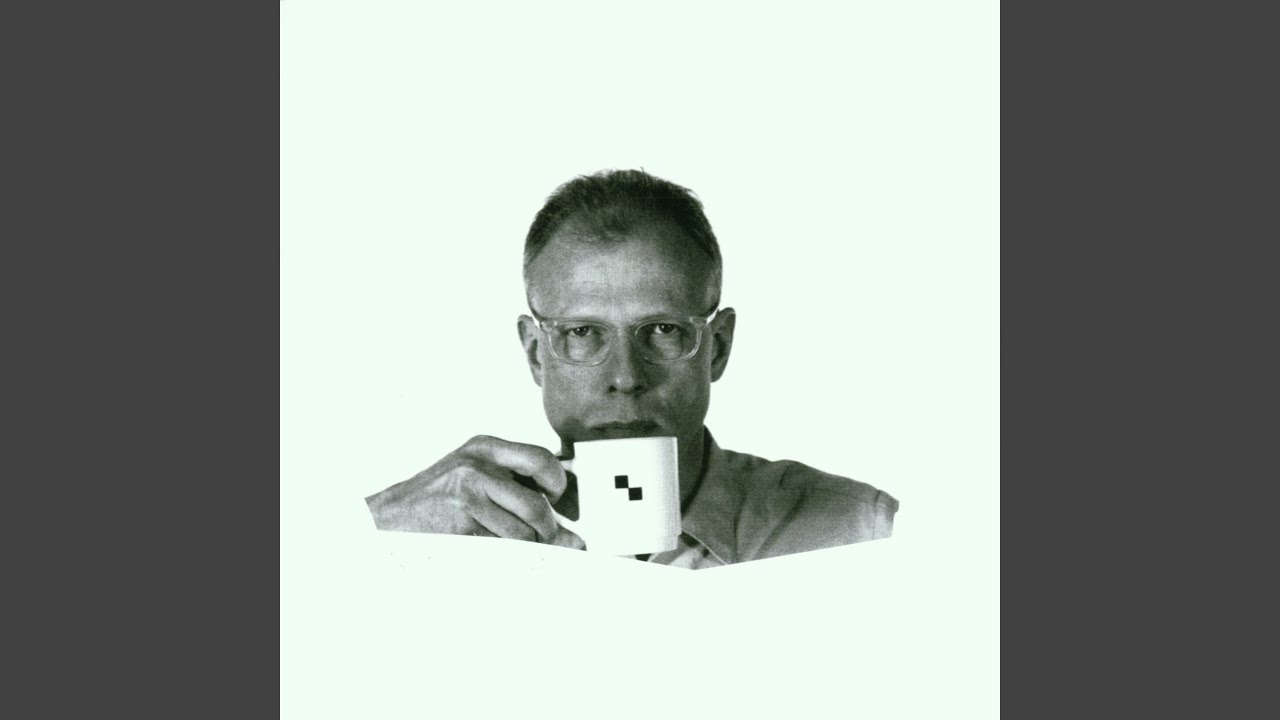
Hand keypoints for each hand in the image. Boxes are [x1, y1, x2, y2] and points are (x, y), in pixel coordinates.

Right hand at [365, 435, 584, 548]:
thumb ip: (514, 483)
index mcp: (484, 447)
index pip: (541, 459)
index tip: (555, 500)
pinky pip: (500, 549)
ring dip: (527, 549)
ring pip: (521, 533)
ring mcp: (466, 495)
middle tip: (547, 539)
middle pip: (535, 505)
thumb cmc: (437, 497)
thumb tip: (565, 517)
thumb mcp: (473, 473)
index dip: (558, 485)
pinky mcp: (458, 524)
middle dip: (548, 531)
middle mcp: (476, 466)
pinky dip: (509, 559)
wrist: (389, 516)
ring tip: (518, 548)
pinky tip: (499, 555)